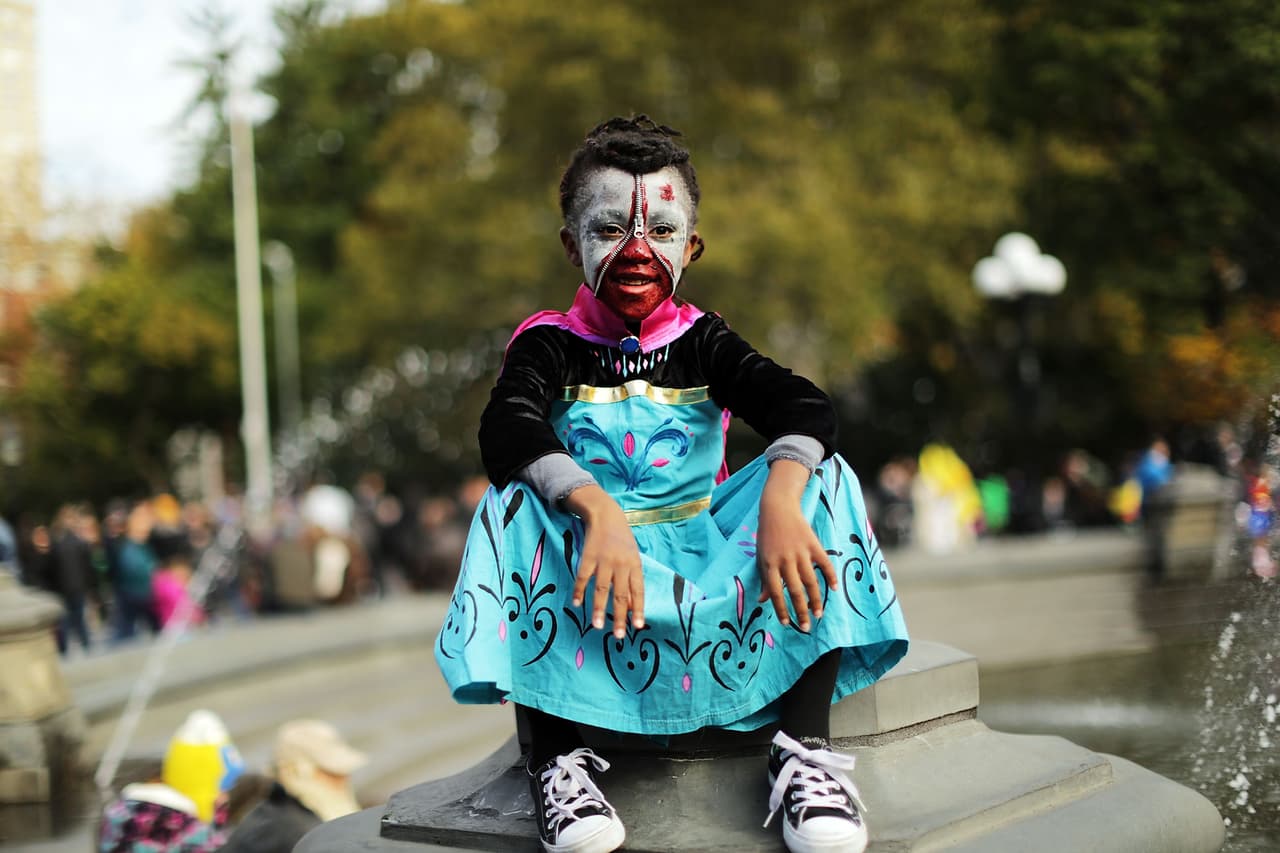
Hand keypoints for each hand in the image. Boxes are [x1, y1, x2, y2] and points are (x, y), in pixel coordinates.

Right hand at [563, 484, 644, 637]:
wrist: (605, 514)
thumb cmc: (622, 540)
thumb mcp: (633, 557)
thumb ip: (632, 580)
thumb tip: (632, 607)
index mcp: (635, 564)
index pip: (638, 591)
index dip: (638, 609)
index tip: (637, 627)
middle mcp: (621, 564)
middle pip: (621, 594)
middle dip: (620, 617)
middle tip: (618, 635)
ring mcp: (604, 560)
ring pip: (602, 589)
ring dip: (599, 609)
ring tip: (598, 626)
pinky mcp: (588, 557)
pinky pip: (583, 577)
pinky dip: (580, 591)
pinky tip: (577, 604)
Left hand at [756, 459, 837, 630]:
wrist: (778, 508)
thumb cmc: (767, 536)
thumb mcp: (761, 557)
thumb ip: (763, 579)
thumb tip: (762, 601)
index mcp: (769, 564)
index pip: (775, 592)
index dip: (781, 609)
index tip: (787, 623)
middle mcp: (785, 560)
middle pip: (794, 590)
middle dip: (800, 611)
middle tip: (805, 627)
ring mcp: (800, 552)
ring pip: (810, 581)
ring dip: (815, 599)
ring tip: (819, 614)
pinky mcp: (813, 544)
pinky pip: (824, 563)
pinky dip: (830, 576)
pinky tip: (834, 589)